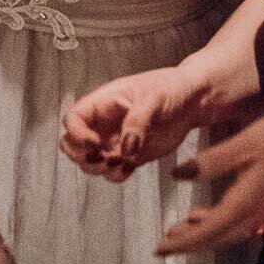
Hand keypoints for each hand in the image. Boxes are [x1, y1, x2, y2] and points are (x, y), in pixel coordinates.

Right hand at [61, 67, 203, 177]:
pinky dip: (116, 175)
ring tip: (121, 163)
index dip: (76, 134)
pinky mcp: (129, 156)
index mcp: (102, 102)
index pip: (72, 119)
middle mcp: (103, 123)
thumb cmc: (171, 88)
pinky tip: (131, 166)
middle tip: (103, 158)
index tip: (94, 143)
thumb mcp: (154, 98)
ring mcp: (114, 141)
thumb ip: (137, 121)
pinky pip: (112, 172)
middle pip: (71, 145)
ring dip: (99, 169)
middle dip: (81, 156)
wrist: (192, 101)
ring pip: (88, 162)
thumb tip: (126, 149)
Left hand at [157, 109, 263, 255]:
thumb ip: (211, 162)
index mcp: (246, 202)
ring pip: (227, 232)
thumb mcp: (244, 144)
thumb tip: (179, 175)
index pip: (207, 231)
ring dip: (202, 235)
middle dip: (188, 244)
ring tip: (176, 232)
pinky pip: (238, 223)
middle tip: (162, 247)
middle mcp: (256, 214)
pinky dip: (216, 223)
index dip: (182, 243)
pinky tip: (202, 213)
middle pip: (216, 238)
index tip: (159, 249)